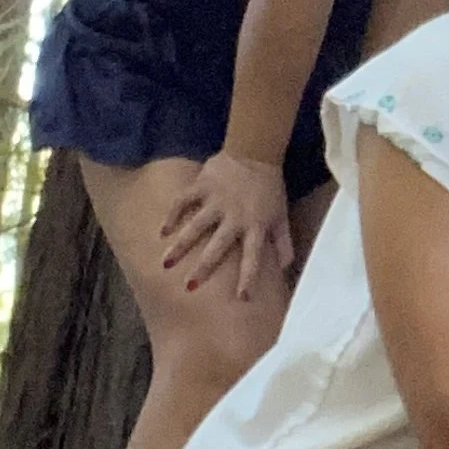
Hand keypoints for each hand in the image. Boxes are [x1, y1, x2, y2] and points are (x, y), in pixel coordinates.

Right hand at [159, 149, 293, 301]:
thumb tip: (286, 268)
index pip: (253, 257)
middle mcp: (235, 216)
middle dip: (204, 268)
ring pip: (196, 226)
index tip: (241, 298)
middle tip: (189, 287)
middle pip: (218, 247)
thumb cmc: (269, 188)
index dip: (248, 278)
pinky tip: (161, 231)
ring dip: (180, 246)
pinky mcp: (202, 185)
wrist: (256, 151)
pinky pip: (184, 201)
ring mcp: (216, 200)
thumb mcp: (281, 216)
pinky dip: (172, 215)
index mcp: (256, 225)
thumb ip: (283, 242)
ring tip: (165, 264)